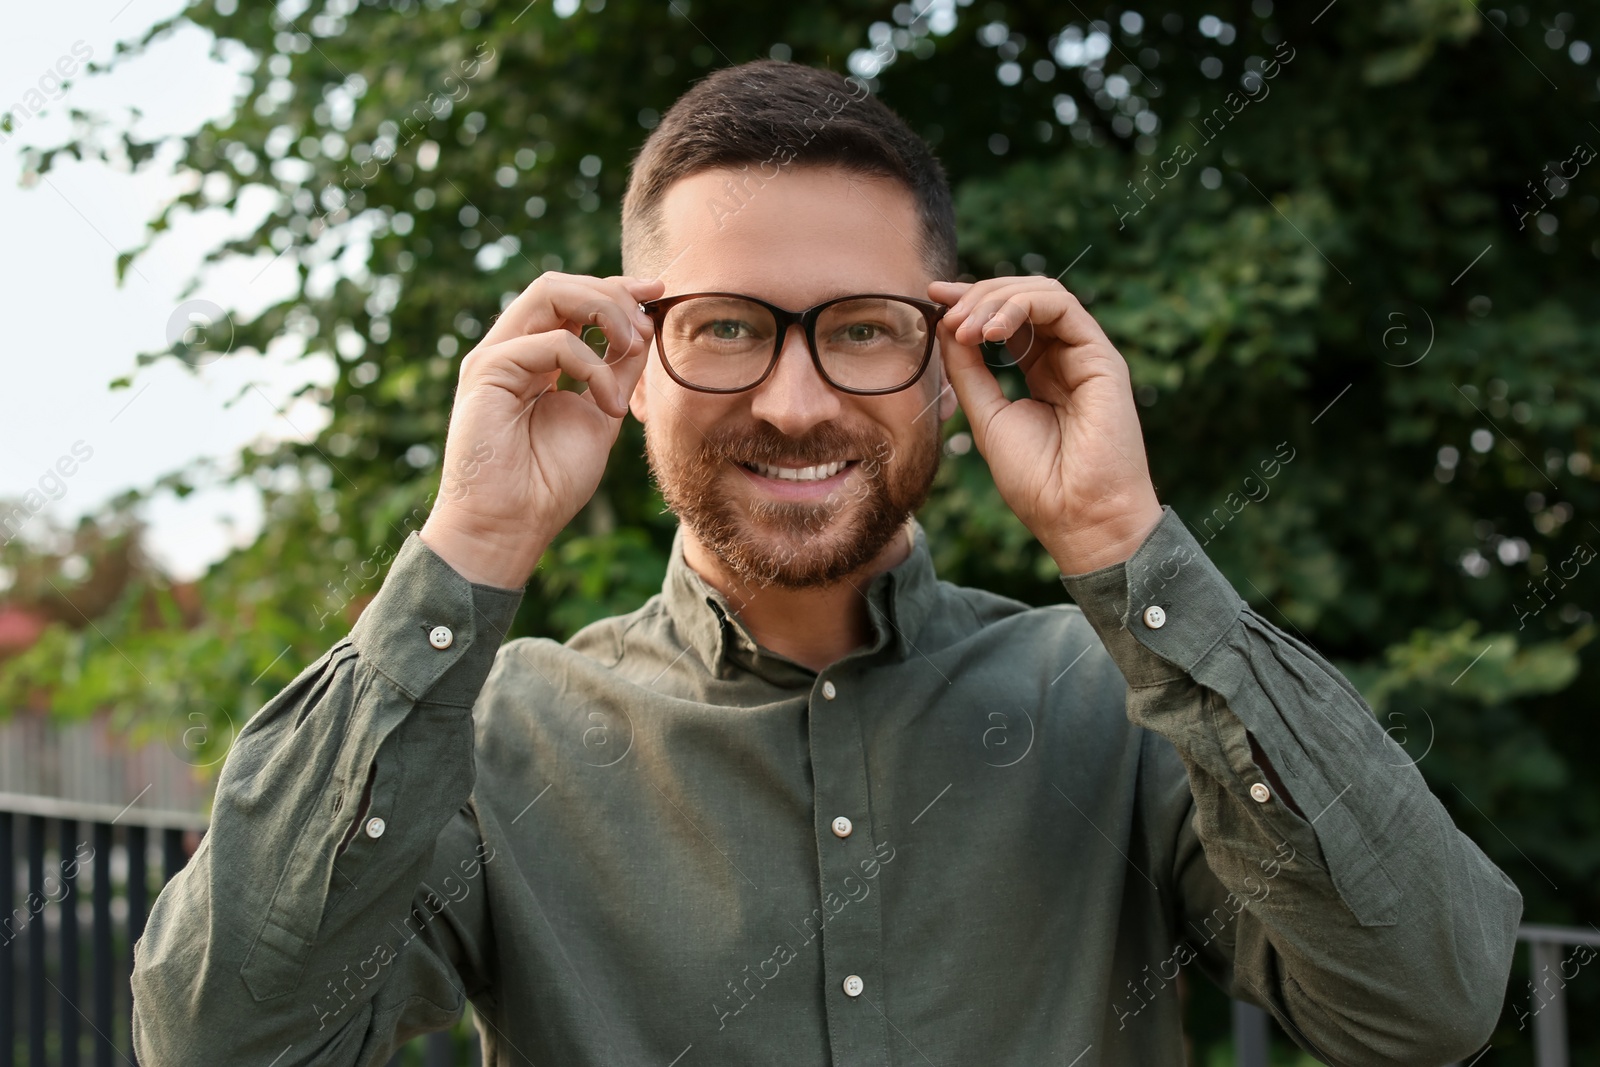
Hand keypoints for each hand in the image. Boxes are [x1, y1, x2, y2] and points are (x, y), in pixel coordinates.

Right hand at [420, 272, 663, 587]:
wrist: (509, 526)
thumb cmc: (548, 483)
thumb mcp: (600, 416)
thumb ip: (617, 372)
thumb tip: (645, 329)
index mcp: (534, 358)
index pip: (571, 300)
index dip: (616, 289)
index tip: (658, 292)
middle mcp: (511, 349)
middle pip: (559, 285)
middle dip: (613, 293)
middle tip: (647, 322)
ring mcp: (496, 356)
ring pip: (549, 293)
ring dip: (604, 311)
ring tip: (631, 348)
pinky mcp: (487, 370)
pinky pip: (553, 342)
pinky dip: (593, 366)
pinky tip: (609, 403)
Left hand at [930, 276, 1162, 574]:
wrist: (1076, 517)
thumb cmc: (1037, 481)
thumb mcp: (987, 416)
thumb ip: (968, 371)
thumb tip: (946, 325)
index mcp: (1041, 372)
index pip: (1007, 319)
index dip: (971, 301)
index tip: (933, 298)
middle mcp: (1066, 358)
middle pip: (1023, 299)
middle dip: (978, 296)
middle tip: (945, 314)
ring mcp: (1086, 355)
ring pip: (1043, 293)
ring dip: (995, 300)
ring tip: (965, 327)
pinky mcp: (1102, 357)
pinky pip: (1062, 306)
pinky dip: (1020, 307)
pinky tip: (990, 331)